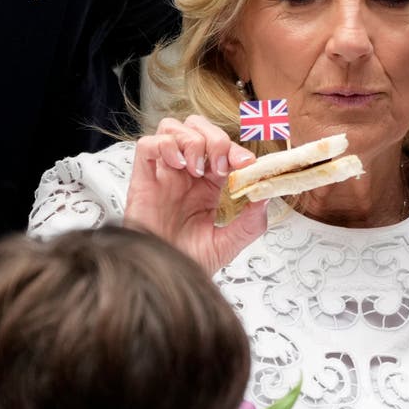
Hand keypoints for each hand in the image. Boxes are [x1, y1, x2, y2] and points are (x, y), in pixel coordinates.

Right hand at [124, 114, 268, 274]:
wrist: (162, 280)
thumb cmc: (190, 262)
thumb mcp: (230, 242)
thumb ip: (252, 220)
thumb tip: (266, 192)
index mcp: (210, 183)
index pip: (224, 147)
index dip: (237, 149)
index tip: (246, 165)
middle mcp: (187, 173)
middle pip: (198, 127)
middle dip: (215, 138)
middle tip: (221, 166)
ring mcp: (164, 174)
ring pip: (173, 128)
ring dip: (192, 140)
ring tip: (197, 168)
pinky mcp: (143, 180)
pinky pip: (147, 145)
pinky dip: (165, 146)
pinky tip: (178, 167)